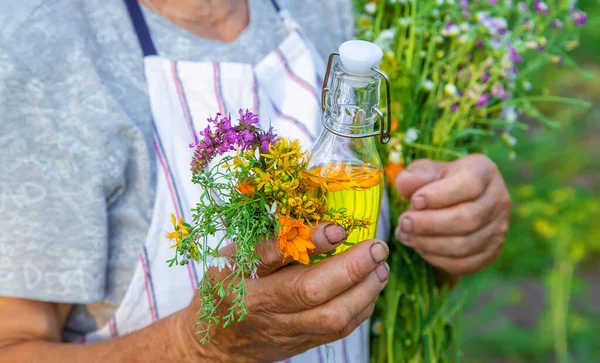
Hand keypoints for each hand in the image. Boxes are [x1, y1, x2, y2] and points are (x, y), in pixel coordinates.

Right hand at [181, 224, 389, 362]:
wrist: (216, 343)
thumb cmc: (227, 289)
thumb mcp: (235, 258)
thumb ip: (270, 242)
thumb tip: (320, 225)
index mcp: (240, 278)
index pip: (273, 257)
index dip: (310, 242)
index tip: (338, 228)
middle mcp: (263, 307)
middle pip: (311, 293)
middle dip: (352, 269)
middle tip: (377, 248)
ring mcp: (284, 330)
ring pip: (332, 317)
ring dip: (365, 290)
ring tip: (381, 267)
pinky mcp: (301, 344)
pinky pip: (338, 330)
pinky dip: (361, 307)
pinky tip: (370, 288)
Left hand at [394, 154, 510, 276]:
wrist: (454, 202)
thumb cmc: (437, 182)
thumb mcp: (426, 171)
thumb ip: (415, 174)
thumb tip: (405, 184)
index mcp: (484, 172)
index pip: (469, 184)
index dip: (439, 195)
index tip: (414, 201)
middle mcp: (498, 199)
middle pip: (468, 219)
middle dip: (429, 224)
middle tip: (404, 223)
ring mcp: (499, 228)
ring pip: (465, 245)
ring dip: (429, 243)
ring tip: (406, 236)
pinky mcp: (491, 252)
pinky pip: (465, 263)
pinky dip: (438, 259)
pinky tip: (421, 248)